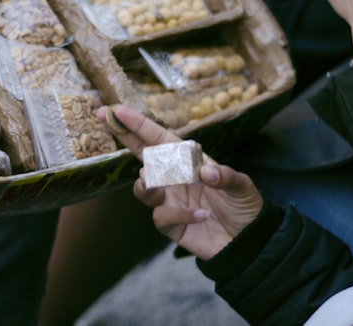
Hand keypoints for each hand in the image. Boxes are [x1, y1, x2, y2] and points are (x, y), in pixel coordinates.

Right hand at [98, 105, 262, 259]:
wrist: (249, 242)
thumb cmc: (244, 207)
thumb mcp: (242, 185)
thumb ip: (225, 176)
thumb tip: (204, 172)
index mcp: (188, 161)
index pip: (158, 138)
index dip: (137, 124)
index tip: (117, 110)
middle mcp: (174, 178)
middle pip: (141, 154)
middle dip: (122, 135)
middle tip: (103, 116)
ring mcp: (169, 200)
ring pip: (142, 187)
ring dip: (148, 183)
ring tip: (157, 184)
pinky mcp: (170, 224)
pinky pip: (160, 217)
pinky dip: (179, 215)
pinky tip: (200, 215)